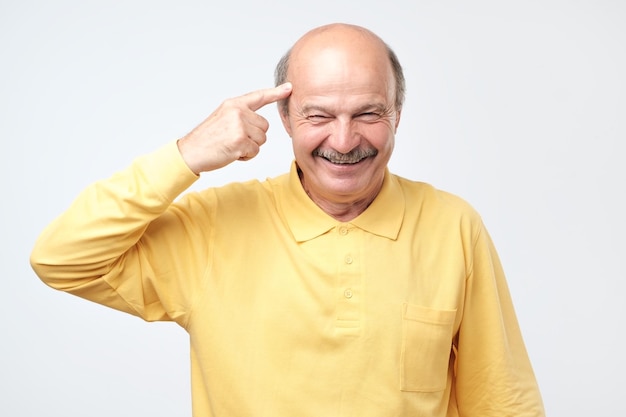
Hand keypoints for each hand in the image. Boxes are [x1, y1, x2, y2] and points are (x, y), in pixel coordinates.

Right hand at [177, 82, 291, 173]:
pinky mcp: (240, 141)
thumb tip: (259, 124)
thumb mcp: (223, 118)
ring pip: (262, 139)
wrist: (190, 152)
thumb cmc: (206, 139)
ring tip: (231, 146)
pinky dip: (246, 156)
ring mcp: (239, 126)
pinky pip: (255, 151)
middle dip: (253, 137)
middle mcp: (237, 112)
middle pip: (264, 126)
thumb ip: (241, 116)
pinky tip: (232, 153)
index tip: (289, 88)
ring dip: (250, 147)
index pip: (259, 97)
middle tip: (234, 140)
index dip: (276, 93)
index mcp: (233, 104)